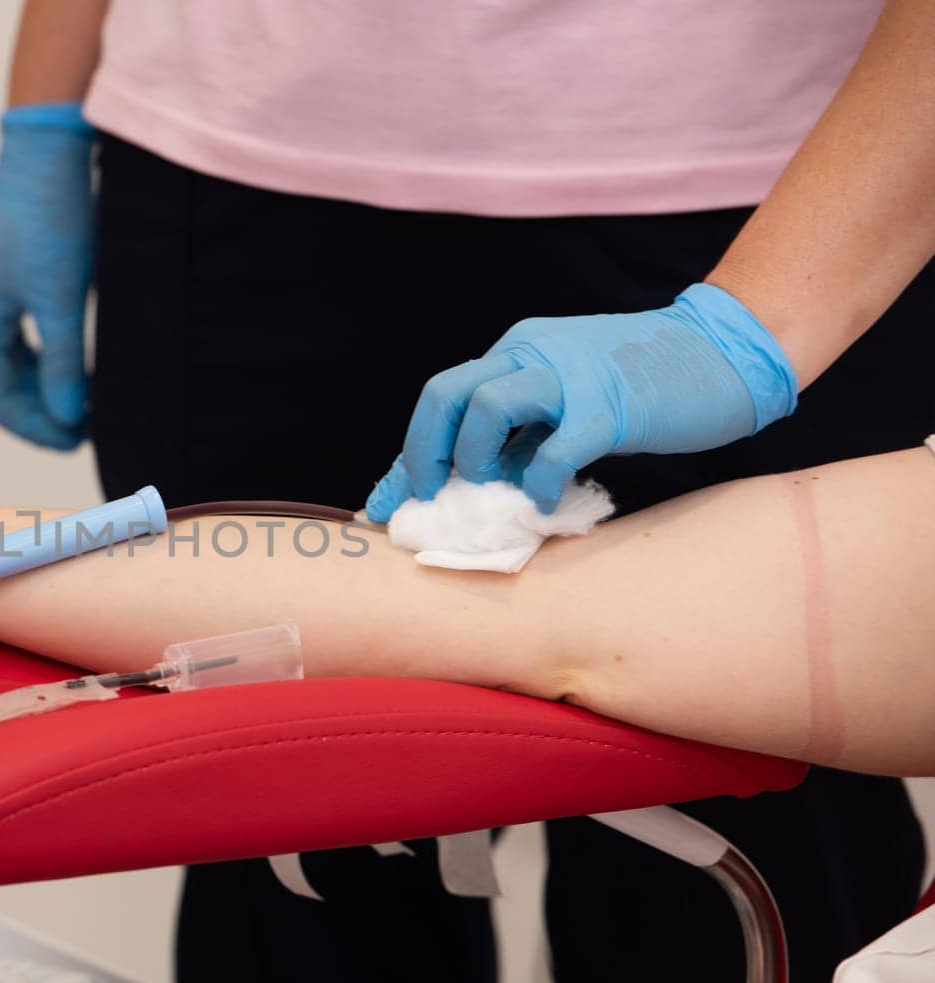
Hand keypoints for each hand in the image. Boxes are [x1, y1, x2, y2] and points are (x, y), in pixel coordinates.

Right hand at [0, 102, 95, 449]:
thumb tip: (68, 416)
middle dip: (38, 413)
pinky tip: (74, 368)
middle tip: (85, 431)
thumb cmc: (52, 219)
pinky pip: (18, 340)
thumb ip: (63, 362)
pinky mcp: (7, 281)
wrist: (48, 152)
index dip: (33, 426)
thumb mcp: (62, 298)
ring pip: (8, 364)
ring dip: (41, 389)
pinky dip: (43, 362)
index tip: (76, 441)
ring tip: (84, 405)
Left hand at [365, 283, 797, 518]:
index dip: (407, 456)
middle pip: (445, 394)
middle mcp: (532, 353)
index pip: (441, 398)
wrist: (723, 352)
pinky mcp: (611, 406)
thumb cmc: (641, 386)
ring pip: (486, 407)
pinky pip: (555, 447)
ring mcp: (570, 376)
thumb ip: (521, 432)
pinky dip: (538, 480)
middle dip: (424, 453)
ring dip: (473, 459)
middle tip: (432, 497)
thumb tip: (473, 486)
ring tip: (490, 490)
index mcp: (515, 351)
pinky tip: (543, 500)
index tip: (386, 505)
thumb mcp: (564, 400)